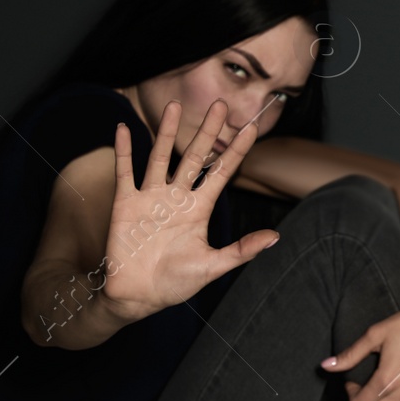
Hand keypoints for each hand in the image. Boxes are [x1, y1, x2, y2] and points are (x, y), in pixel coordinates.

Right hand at [100, 99, 278, 321]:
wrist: (138, 296)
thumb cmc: (175, 283)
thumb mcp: (213, 265)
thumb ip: (242, 249)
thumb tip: (276, 237)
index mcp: (199, 209)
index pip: (222, 172)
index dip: (236, 151)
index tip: (251, 128)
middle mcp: (177, 197)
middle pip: (194, 156)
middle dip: (207, 131)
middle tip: (220, 104)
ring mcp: (151, 198)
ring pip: (160, 156)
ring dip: (167, 132)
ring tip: (175, 105)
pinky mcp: (126, 204)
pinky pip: (125, 172)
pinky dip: (123, 151)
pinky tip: (123, 128)